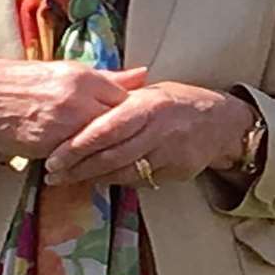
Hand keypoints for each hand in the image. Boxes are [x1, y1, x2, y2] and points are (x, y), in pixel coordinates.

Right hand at [0, 60, 147, 159]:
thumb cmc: (18, 83)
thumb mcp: (62, 73)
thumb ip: (104, 78)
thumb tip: (142, 74)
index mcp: (81, 76)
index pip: (126, 98)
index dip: (133, 114)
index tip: (137, 124)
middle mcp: (76, 99)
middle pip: (119, 124)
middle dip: (126, 136)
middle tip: (132, 145)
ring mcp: (62, 125)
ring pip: (100, 144)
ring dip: (106, 152)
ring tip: (110, 157)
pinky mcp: (48, 148)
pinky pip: (77, 159)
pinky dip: (84, 163)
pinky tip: (86, 165)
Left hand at [43, 82, 254, 188]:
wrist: (221, 122)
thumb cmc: (177, 102)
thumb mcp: (150, 93)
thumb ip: (119, 101)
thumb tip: (80, 107)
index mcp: (147, 106)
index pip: (105, 128)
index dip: (77, 146)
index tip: (54, 157)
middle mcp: (157, 129)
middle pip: (111, 155)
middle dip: (78, 168)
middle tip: (52, 175)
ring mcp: (168, 153)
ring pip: (123, 172)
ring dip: (93, 178)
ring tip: (68, 181)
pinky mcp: (176, 171)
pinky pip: (140, 180)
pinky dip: (117, 181)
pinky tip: (99, 181)